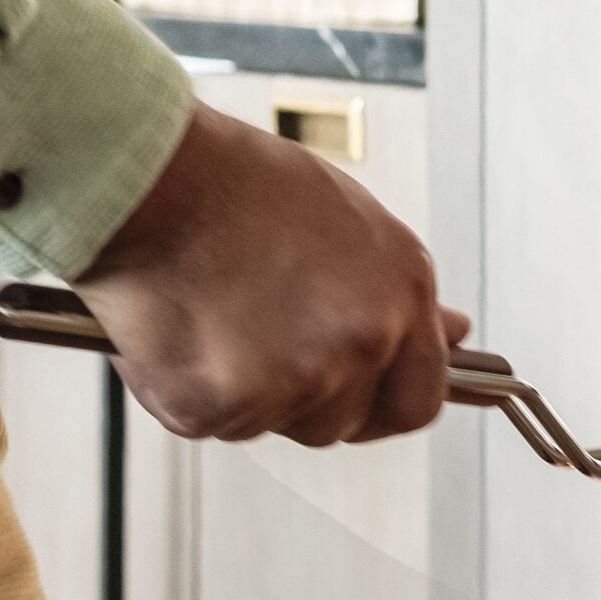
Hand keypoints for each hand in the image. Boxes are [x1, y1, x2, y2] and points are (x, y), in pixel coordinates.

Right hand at [76, 96, 466, 444]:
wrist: (148, 174)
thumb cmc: (232, 183)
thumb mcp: (345, 220)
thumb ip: (394, 291)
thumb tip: (453, 333)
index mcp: (401, 292)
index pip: (419, 399)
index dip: (380, 402)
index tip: (354, 396)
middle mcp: (363, 340)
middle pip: (343, 423)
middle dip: (303, 401)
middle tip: (255, 339)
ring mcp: (297, 380)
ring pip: (272, 425)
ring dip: (242, 394)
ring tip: (212, 316)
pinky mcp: (224, 405)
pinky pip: (209, 424)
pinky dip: (183, 391)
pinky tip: (174, 329)